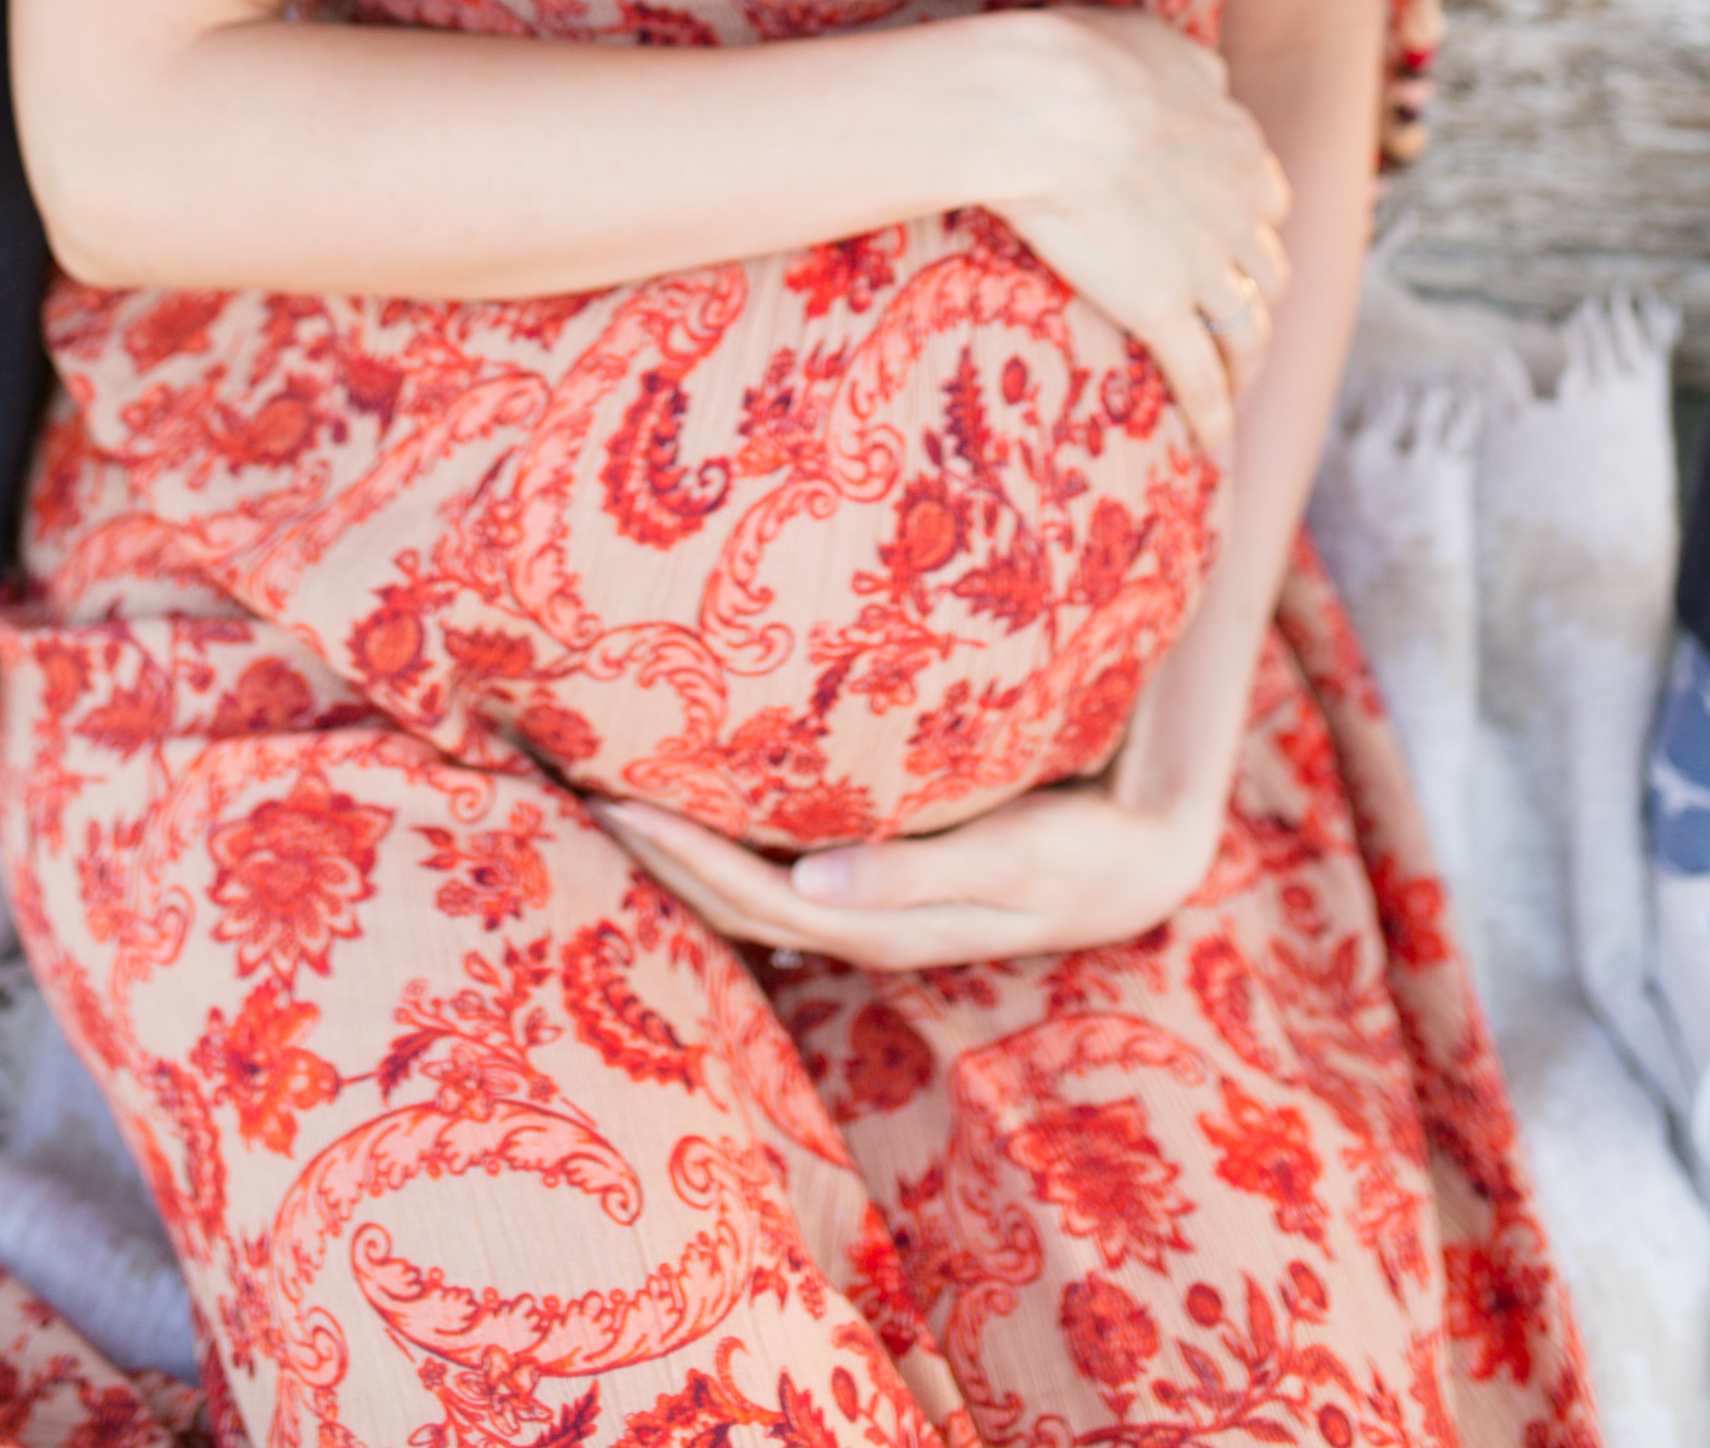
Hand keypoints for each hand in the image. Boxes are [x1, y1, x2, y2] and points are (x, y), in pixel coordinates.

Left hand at [595, 772, 1221, 969]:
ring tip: (609, 791)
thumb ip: (916, 872)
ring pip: (746, 891)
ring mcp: (865, 911)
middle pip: (729, 902)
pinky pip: (778, 872)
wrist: (1136, 863)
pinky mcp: (878, 886)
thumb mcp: (1013, 860)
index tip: (612, 801)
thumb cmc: (1078, 849)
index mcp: (878, 926)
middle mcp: (856, 925)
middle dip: (653, 852)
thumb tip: (810, 884)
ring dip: (679, 850)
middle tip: (573, 783)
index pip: (750, 897)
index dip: (679, 856)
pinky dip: (726, 845)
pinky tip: (693, 809)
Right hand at [957, 6, 1289, 451]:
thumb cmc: (1079, 58)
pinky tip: (1215, 450)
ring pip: (1250, 330)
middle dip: (1258, 299)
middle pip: (1267, 269)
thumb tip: (1210, 76)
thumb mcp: (1155, 41)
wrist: (1045, 103)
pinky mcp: (1164, 309)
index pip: (1264, 198)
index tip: (1236, 246)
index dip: (1250, 226)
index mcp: (1235, 142)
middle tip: (1240, 328)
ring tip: (1235, 393)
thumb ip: (1191, 67)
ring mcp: (1205, 264)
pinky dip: (1215, 417)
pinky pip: (1202, 378)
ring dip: (1247, 365)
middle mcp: (1235, 207)